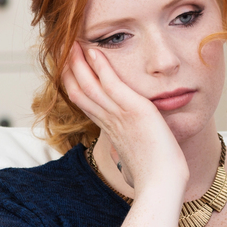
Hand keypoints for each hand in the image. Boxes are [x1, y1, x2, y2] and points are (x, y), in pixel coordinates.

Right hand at [61, 45, 187, 195]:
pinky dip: (101, 65)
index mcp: (109, 129)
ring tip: (74, 42)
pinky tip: (95, 50)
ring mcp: (119, 115)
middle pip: (78, 90)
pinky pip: (111, 84)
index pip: (83, 101)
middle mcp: (108, 121)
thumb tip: (132, 141)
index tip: (68, 67)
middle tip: (64, 48)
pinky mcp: (134, 111)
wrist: (162, 185)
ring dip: (79, 61)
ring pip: (89, 84)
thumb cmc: (155, 174)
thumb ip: (132, 140)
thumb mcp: (139, 152)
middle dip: (69, 68)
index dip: (73, 82)